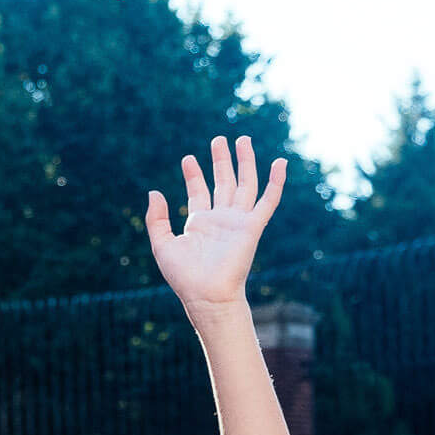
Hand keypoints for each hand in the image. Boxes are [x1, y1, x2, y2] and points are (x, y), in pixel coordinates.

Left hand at [145, 135, 284, 315]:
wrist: (206, 295)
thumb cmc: (184, 276)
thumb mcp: (162, 244)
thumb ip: (157, 219)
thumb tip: (154, 192)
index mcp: (200, 223)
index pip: (199, 191)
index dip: (194, 174)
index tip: (188, 159)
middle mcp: (221, 219)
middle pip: (224, 182)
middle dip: (222, 160)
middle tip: (219, 139)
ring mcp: (238, 221)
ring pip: (245, 185)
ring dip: (245, 162)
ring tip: (242, 139)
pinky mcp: (253, 227)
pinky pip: (267, 201)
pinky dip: (275, 182)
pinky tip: (280, 164)